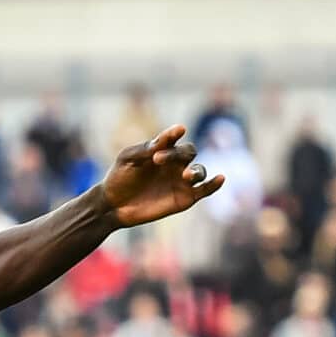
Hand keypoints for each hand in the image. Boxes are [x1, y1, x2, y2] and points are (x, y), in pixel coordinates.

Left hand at [100, 125, 223, 227]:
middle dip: (177, 154)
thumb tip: (162, 142)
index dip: (175, 133)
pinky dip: (214, 184)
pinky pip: (205, 190)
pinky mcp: (186, 198)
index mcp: (162, 149)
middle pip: (189, 152)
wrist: (114, 205)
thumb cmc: (119, 177)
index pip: (174, 138)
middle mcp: (175, 163)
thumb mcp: (127, 159)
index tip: (177, 131)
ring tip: (186, 175)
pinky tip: (221, 178)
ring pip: (199, 170)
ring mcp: (181, 180)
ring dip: (196, 171)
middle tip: (157, 160)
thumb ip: (144, 149)